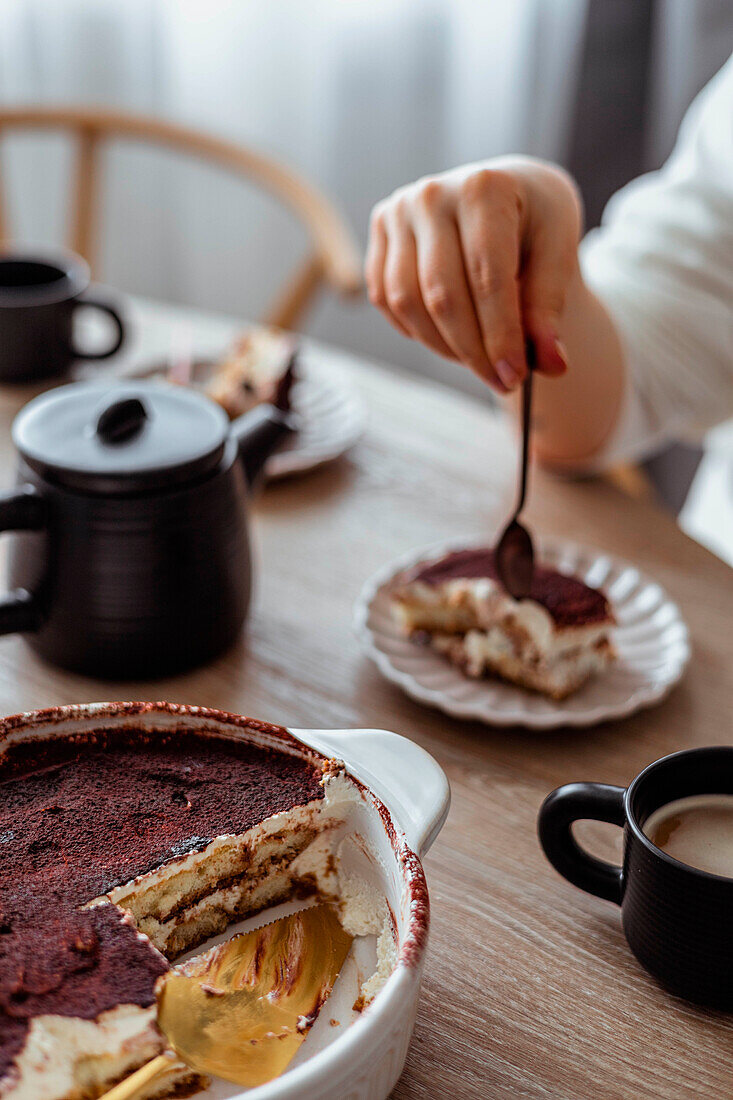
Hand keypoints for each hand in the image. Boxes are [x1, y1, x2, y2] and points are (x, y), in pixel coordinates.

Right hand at [365, 157, 582, 392]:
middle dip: (473, 350)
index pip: (487, 277)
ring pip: (407, 302)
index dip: (500, 334)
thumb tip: (551, 364)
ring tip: (478, 358)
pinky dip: (417, 329)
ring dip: (443, 345)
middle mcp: (432, 194)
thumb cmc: (535, 221)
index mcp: (484, 187)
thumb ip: (550, 307)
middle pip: (443, 295)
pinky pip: (386, 299)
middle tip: (501, 381)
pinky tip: (450, 335)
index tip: (515, 375)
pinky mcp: (379, 232)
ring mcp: (399, 211)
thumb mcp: (558, 252)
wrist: (506, 191)